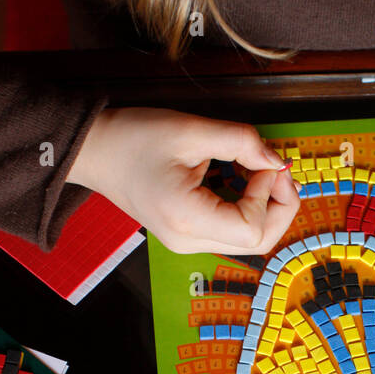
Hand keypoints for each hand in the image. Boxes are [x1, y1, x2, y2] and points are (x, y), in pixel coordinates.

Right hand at [67, 107, 300, 253]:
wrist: (95, 152)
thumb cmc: (132, 138)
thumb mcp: (191, 130)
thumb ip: (241, 142)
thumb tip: (275, 159)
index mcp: (186, 219)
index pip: (252, 228)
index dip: (270, 196)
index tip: (265, 164)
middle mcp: (187, 240)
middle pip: (257, 243)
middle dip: (279, 208)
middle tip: (278, 171)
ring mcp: (187, 242)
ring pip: (248, 241)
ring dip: (265, 207)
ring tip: (261, 171)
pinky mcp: (187, 234)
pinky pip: (231, 230)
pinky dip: (247, 207)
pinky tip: (244, 180)